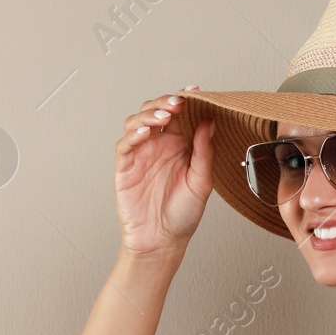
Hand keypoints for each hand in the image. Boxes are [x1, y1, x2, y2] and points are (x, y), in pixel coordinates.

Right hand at [113, 87, 215, 258]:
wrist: (162, 242)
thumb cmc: (182, 215)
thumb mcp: (202, 182)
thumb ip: (205, 152)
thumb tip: (210, 122)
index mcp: (180, 146)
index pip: (181, 114)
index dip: (186, 100)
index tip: (197, 92)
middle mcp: (159, 146)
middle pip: (156, 111)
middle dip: (166, 102)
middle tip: (179, 102)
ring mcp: (141, 154)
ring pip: (138, 121)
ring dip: (150, 114)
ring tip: (164, 117)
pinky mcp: (125, 167)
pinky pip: (125, 144)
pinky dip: (134, 134)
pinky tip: (146, 132)